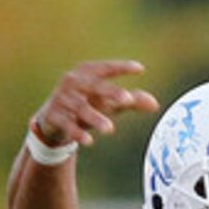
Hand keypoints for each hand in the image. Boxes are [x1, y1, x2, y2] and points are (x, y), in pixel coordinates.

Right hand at [30, 60, 160, 149]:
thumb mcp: (108, 102)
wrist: (52, 119)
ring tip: (110, 129)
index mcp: (86, 72)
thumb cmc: (87, 104)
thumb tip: (155, 104)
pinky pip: (67, 125)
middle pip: (94, 86)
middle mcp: (72, 81)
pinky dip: (77, 133)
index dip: (121, 67)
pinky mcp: (53, 115)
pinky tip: (89, 141)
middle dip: (110, 93)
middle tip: (127, 100)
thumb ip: (131, 101)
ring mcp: (61, 98)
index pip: (106, 68)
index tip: (140, 69)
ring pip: (81, 109)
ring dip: (95, 118)